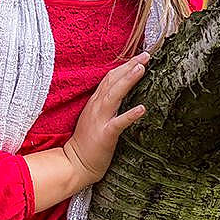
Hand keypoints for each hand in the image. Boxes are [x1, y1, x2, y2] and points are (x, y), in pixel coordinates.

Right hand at [63, 52, 148, 186]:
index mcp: (94, 103)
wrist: (74, 164)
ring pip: (114, 96)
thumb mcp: (95, 118)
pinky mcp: (105, 135)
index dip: (123, 66)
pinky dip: (130, 115)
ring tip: (142, 69)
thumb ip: (106, 105)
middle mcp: (96, 108)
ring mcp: (100, 120)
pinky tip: (142, 108)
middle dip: (129, 66)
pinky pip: (118, 123)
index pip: (109, 79)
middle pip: (112, 81)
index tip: (138, 57)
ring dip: (128, 81)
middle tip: (146, 55)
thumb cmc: (87, 143)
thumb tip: (120, 94)